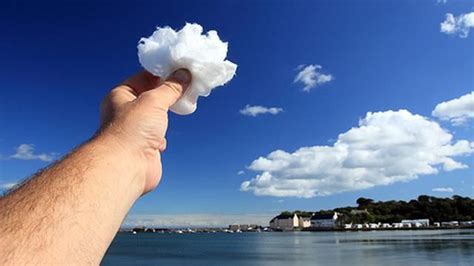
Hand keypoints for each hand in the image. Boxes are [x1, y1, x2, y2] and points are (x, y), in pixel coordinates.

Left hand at [99, 69, 190, 194]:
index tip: (181, 71)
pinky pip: (158, 136)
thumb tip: (184, 74)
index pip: (144, 78)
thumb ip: (170, 88)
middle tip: (187, 87)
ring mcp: (135, 130)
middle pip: (151, 97)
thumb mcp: (154, 101)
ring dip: (166, 116)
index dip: (162, 74)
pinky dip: (164, 136)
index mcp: (121, 95)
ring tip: (183, 106)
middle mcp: (126, 112)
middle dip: (168, 95)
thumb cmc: (131, 129)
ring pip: (156, 117)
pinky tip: (166, 137)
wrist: (125, 167)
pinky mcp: (144, 147)